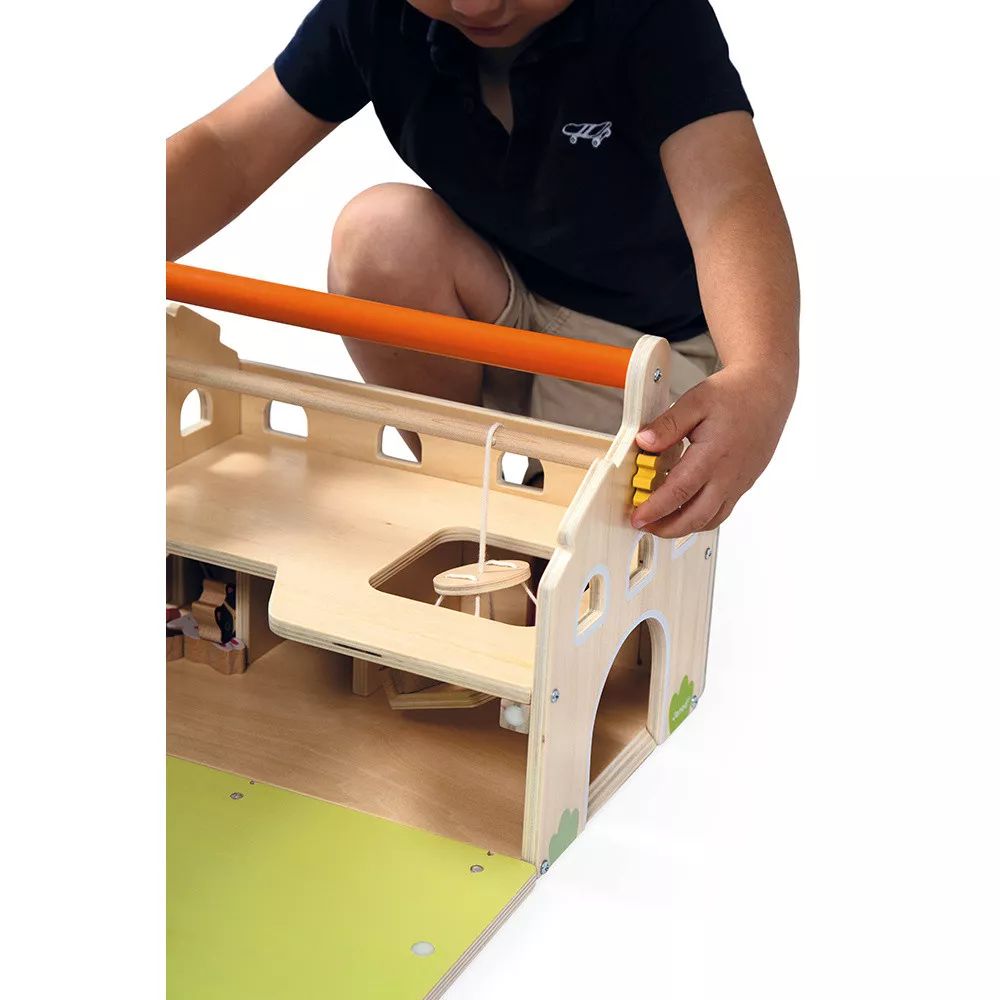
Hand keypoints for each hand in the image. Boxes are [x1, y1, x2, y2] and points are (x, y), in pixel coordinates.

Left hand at [630, 364, 794, 536]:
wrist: (768, 390)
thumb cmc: (735, 394)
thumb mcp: (694, 402)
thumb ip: (667, 425)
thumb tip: (644, 442)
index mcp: (714, 455)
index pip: (679, 491)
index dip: (655, 509)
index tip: (637, 517)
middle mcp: (729, 474)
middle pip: (696, 517)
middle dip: (666, 528)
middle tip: (644, 525)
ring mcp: (739, 482)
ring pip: (711, 519)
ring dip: (683, 527)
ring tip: (661, 522)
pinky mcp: (744, 484)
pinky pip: (722, 511)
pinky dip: (701, 518)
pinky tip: (685, 510)